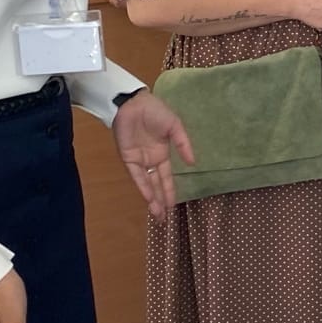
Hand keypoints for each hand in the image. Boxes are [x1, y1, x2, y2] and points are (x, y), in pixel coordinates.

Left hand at [113, 89, 193, 217]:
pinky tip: (149, 198)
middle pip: (156, 185)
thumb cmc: (155, 112)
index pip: (166, 177)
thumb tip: (193, 163)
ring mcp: (139, 161)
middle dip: (161, 201)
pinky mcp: (128, 158)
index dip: (170, 191)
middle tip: (164, 219)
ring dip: (152, 199)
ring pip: (147, 184)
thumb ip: (183, 144)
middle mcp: (151, 160)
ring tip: (158, 214)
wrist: (134, 103)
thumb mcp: (175, 127)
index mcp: (162, 153)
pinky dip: (143, 187)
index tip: (174, 205)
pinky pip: (137, 176)